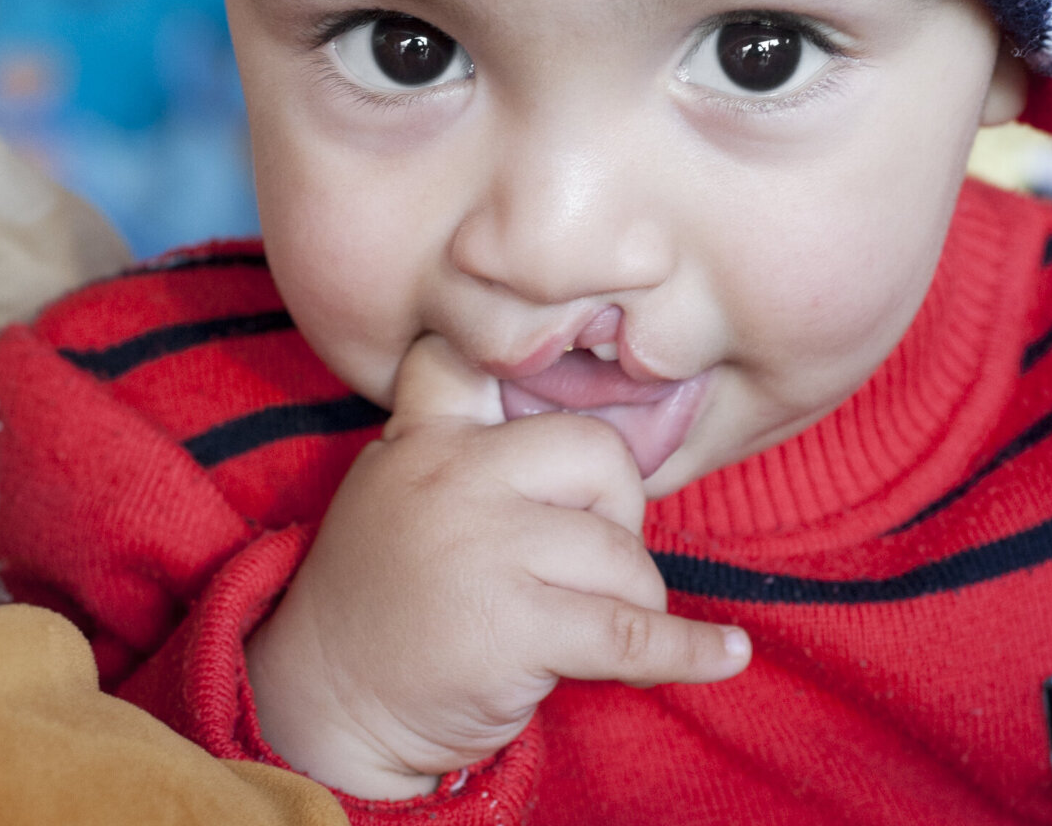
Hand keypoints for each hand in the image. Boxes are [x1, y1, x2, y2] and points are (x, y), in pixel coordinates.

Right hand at [246, 334, 750, 799]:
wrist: (326, 702)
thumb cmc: (388, 594)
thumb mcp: (398, 488)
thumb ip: (465, 445)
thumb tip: (585, 433)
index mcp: (428, 437)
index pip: (474, 358)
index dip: (538, 358)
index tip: (595, 348)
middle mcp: (454, 477)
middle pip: (600, 454)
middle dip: (621, 511)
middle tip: (591, 557)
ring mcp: (483, 548)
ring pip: (622, 554)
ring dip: (629, 600)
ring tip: (583, 624)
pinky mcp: (512, 626)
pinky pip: (631, 632)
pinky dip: (687, 650)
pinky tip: (724, 654)